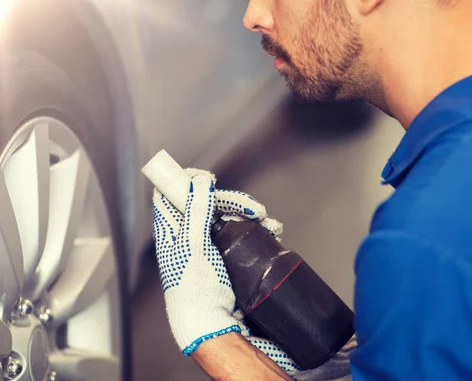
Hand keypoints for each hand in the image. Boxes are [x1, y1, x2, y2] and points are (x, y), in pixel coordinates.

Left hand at [151, 168, 285, 355]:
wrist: (212, 322)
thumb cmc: (195, 290)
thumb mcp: (194, 247)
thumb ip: (196, 212)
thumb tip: (200, 180)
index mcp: (172, 229)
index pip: (170, 193)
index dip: (187, 180)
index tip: (208, 178)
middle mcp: (188, 233)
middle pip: (208, 201)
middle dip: (233, 201)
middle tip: (253, 208)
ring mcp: (208, 243)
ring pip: (227, 215)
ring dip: (249, 214)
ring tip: (268, 223)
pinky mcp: (225, 253)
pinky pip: (240, 231)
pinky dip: (256, 228)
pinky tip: (271, 231)